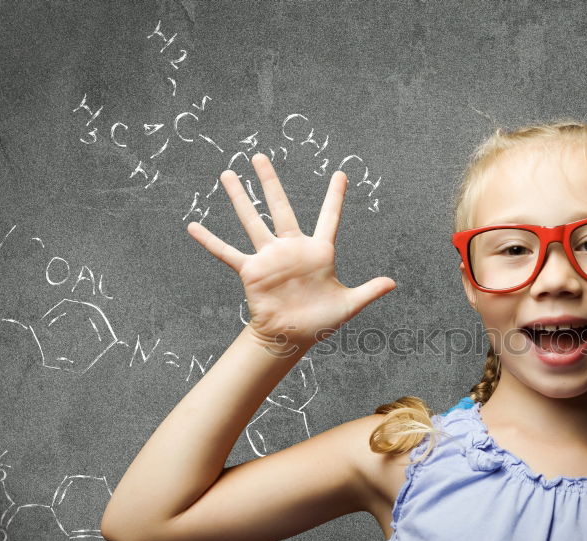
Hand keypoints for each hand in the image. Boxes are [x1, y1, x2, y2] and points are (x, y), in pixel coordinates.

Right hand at [186, 153, 395, 352]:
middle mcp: (292, 248)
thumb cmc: (320, 321)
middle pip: (280, 207)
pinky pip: (227, 253)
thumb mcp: (349, 305)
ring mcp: (270, 257)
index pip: (329, 218)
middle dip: (270, 182)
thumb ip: (369, 291)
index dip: (335, 197)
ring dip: (239, 198)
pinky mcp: (251, 271)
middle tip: (260, 156)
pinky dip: (210, 240)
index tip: (341, 173)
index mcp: (318, 252)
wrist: (291, 337)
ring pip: (252, 221)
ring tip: (228, 173)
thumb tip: (393, 283)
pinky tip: (193, 225)